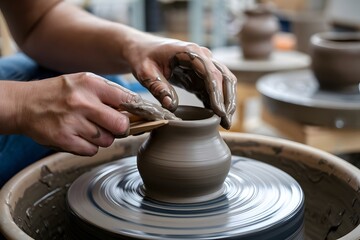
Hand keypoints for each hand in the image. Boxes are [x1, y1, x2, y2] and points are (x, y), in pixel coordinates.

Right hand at [16, 72, 175, 155]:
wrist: (25, 104)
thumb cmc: (60, 93)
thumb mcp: (84, 83)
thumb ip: (109, 94)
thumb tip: (137, 109)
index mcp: (91, 84)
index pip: (128, 100)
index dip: (139, 112)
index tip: (146, 117)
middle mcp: (83, 102)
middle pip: (121, 125)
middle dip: (120, 129)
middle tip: (111, 125)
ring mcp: (72, 122)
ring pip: (107, 140)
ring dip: (102, 138)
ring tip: (87, 127)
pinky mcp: (64, 139)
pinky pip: (91, 151)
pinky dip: (88, 147)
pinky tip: (78, 135)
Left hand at [127, 38, 236, 128]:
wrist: (143, 50)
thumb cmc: (144, 58)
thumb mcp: (146, 73)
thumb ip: (158, 88)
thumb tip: (171, 106)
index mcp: (190, 52)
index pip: (210, 73)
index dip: (217, 93)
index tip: (219, 111)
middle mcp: (202, 56)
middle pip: (224, 76)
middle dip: (228, 100)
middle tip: (227, 121)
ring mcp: (204, 65)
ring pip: (224, 82)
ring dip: (227, 102)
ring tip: (226, 122)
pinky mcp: (201, 75)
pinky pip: (215, 88)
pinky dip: (219, 102)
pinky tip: (219, 117)